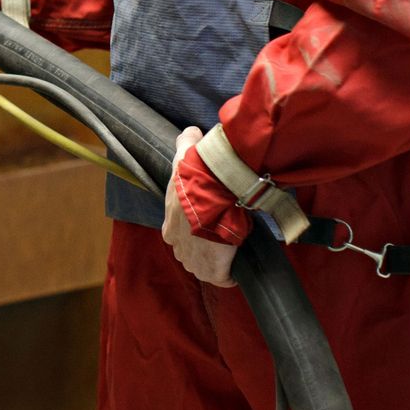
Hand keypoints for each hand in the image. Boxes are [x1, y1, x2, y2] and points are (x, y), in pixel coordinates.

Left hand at [163, 126, 237, 286]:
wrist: (211, 198)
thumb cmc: (194, 180)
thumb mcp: (184, 157)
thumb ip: (185, 142)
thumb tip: (190, 131)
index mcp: (170, 226)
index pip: (178, 233)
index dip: (192, 229)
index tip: (206, 224)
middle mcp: (178, 247)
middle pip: (191, 253)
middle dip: (204, 248)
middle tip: (223, 236)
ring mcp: (195, 262)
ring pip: (205, 267)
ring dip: (217, 262)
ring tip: (233, 249)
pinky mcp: (214, 272)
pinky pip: (223, 278)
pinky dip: (230, 275)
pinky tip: (239, 266)